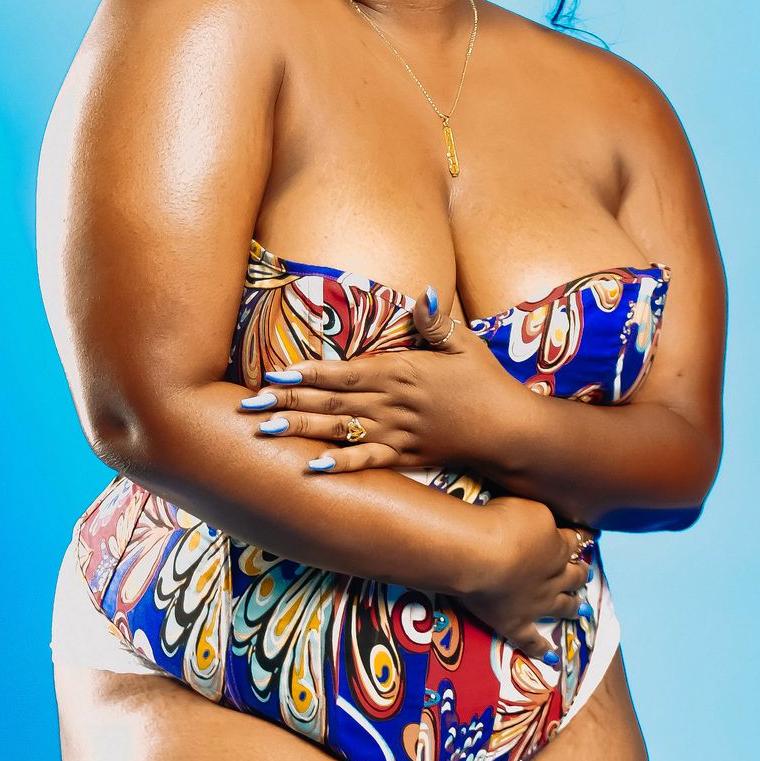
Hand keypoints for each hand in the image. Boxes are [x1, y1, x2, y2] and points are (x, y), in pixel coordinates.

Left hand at [236, 283, 524, 472]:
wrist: (510, 431)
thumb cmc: (486, 382)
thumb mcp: (465, 343)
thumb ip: (436, 321)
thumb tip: (422, 293)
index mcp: (401, 371)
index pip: (344, 371)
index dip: (308, 373)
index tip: (274, 373)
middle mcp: (392, 403)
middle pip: (331, 401)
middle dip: (288, 401)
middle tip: (249, 405)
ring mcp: (397, 432)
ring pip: (339, 430)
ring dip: (301, 429)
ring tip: (266, 431)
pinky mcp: (406, 457)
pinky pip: (366, 461)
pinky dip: (338, 465)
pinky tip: (310, 466)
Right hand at [461, 496, 591, 660]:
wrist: (479, 556)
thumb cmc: (502, 523)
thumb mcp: (533, 509)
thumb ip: (546, 519)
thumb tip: (553, 527)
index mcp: (558, 547)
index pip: (576, 542)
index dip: (584, 539)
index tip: (591, 537)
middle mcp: (553, 578)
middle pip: (574, 576)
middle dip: (581, 573)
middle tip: (586, 573)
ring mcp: (536, 604)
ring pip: (562, 607)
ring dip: (573, 607)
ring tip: (583, 609)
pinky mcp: (515, 623)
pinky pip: (532, 640)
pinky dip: (542, 649)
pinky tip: (551, 656)